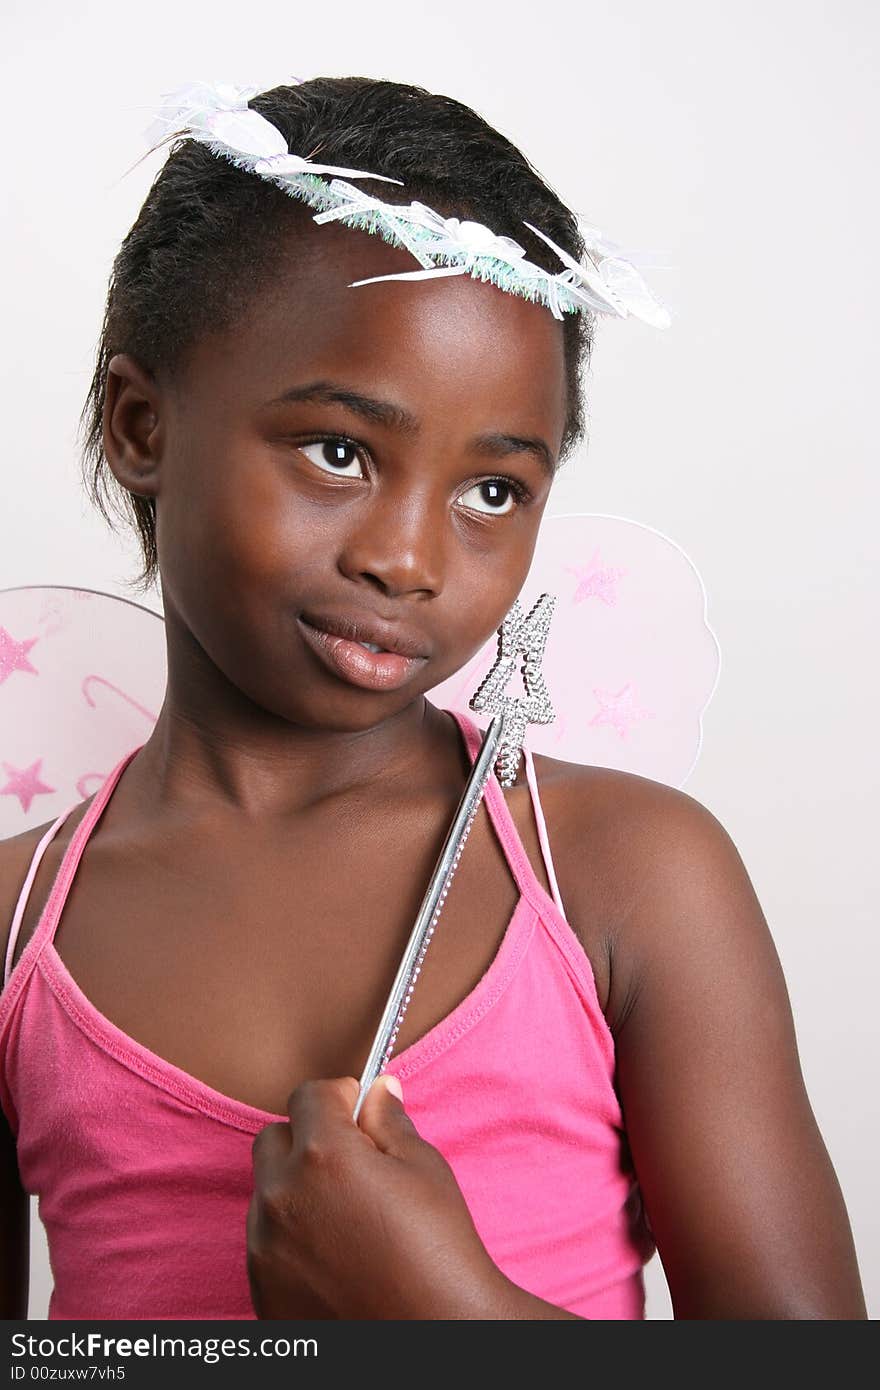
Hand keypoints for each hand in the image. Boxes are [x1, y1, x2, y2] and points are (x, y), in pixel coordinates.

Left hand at [246, 1074, 506, 1319]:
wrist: (438, 1335)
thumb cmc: (439, 1251)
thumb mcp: (424, 1170)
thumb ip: (389, 1122)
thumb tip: (377, 1090)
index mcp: (324, 1156)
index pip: (308, 1095)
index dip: (339, 1096)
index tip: (358, 1110)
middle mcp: (282, 1197)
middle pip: (275, 1139)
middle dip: (308, 1138)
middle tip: (350, 1160)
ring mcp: (265, 1248)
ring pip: (267, 1192)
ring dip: (296, 1188)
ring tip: (346, 1216)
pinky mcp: (261, 1289)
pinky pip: (265, 1240)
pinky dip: (290, 1235)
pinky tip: (334, 1253)